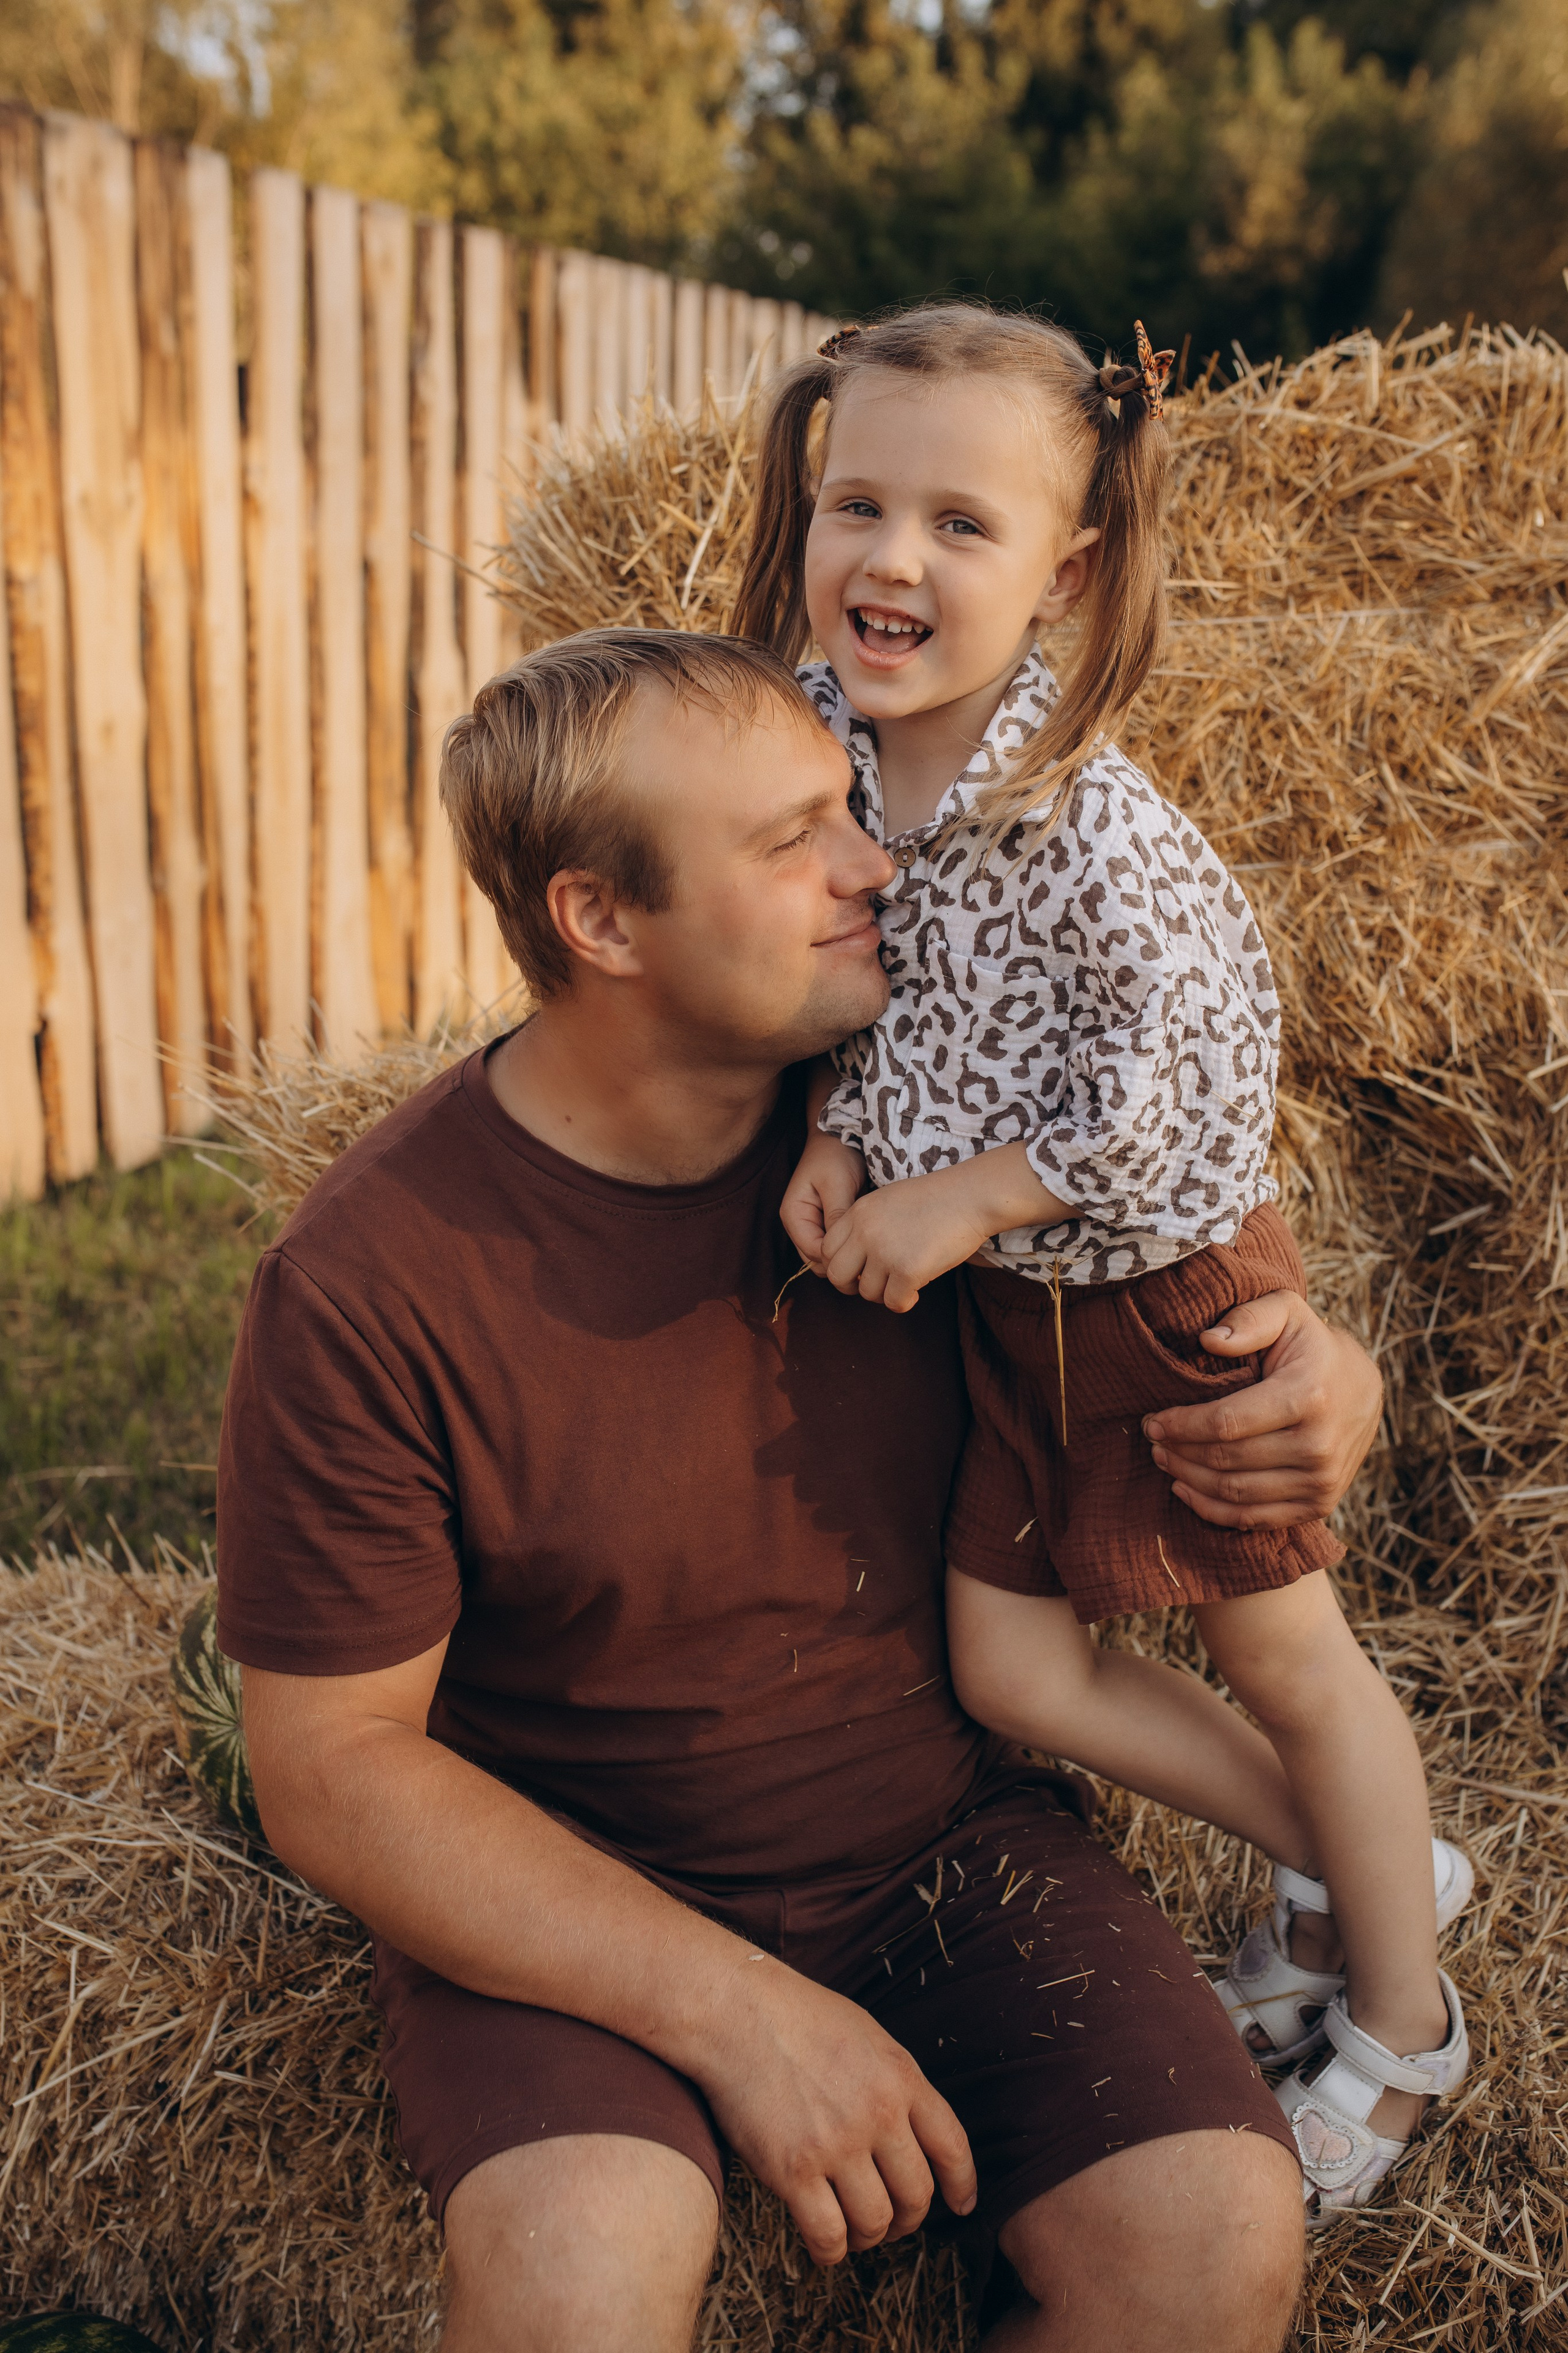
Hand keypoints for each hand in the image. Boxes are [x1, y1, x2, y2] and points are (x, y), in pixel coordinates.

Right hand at [695, 1960, 975, 2263]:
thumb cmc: (795, 2016)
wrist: (734, 2011)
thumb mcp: (865, 2035)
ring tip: (854, 2231)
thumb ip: (893, 2081)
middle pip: (917, 2196)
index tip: (960, 2205)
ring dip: (869, 2237)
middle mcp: (877, 2114)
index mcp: (901, 2077)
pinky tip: (823, 2244)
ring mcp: (836, 2145)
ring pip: (876, 2222)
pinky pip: (828, 2235)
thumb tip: (910, 2128)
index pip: (952, 2147)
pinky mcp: (793, 2171)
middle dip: (909, 2219)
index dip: (961, 2185)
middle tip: (892, 2221)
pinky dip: (831, 2251)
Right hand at [781, 1133, 866, 1271]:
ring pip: (826, 1256)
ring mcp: (812, 1225)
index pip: (813, 1252)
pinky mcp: (826, 1223)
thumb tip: (840, 1248)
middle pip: (817, 1259)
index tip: (866, 1256)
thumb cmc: (835, 1156)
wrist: (839, 1136)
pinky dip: (849, 1247)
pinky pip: (835, 1245)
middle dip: (841, 1262)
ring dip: (846, 1256)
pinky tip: (868, 1243)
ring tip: (871, 1251)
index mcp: (794, 1215)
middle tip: (872, 1258)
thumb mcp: (837, 1184)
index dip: (838, 1259)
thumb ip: (836, 1216)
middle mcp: (800, 1225)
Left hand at [822, 1167, 996, 1312]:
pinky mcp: (908, 1271)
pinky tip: (916, 1291)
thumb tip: (856, 1260)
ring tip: (903, 1282)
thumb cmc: (937, 1199)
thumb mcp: (888, 1201)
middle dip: (852, 1286)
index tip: (860, 1268)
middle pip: (837, 1275)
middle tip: (875, 1284)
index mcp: (858, 1213)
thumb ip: (867, 1225)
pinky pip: (893, 1302)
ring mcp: (885, 1252)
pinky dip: (903, 1302)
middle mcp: (865, 1232)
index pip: (826, 1249)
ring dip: (883, 1293)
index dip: (841, 1264)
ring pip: (867, 1292)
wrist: (971, 1196)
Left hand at [1142, 1290, 1382, 1530]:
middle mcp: (1319, 1444)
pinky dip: (1213, 1510)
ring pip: (1235, 1493)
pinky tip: (1186, 1489)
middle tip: (1152, 1440)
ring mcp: (1323, 1480)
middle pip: (1227, 1460)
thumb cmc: (1311, 1347)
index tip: (1152, 1421)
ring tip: (1164, 1460)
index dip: (1181, 1425)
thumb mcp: (1287, 1313)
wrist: (1363, 1388)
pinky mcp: (1320, 1504)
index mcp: (1308, 1396)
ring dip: (1190, 1479)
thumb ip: (1250, 1318)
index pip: (1227, 1423)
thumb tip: (1208, 1340)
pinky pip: (1255, 1519)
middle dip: (1179, 1451)